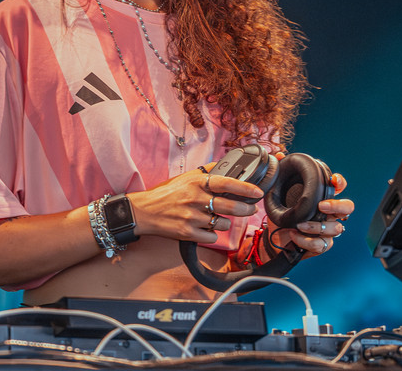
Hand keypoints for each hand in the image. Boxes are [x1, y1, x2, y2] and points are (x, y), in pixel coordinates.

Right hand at [130, 163, 261, 243]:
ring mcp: (192, 217)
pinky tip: (203, 228)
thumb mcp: (185, 177)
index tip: (257, 192)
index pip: (226, 183)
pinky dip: (210, 234)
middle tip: (249, 208)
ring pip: (222, 223)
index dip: (245, 188)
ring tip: (214, 218)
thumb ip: (205, 172)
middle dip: (244, 209)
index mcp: (196, 182)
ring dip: (223, 222)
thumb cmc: (166, 194)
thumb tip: (224, 164)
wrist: (144, 211)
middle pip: (229, 206)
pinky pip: (211, 237)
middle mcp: (195, 199)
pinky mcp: (188, 233)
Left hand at [268, 173, 353, 258]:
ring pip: (336, 228)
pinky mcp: (322, 244)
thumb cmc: (284, 213)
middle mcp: (329, 213)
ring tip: (299, 224)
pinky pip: (320, 244)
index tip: (333, 180)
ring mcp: (328, 229)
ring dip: (316, 226)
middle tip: (321, 205)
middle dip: (338, 205)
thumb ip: (281, 174)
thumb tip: (279, 155)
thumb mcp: (280, 193)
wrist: (276, 237)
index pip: (339, 187)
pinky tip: (294, 235)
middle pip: (348, 207)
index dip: (340, 182)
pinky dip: (306, 240)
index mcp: (322, 197)